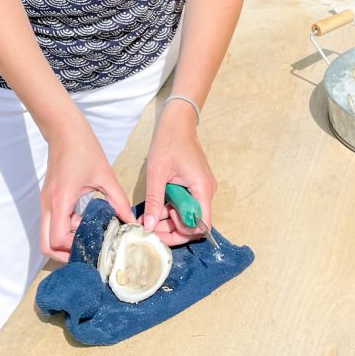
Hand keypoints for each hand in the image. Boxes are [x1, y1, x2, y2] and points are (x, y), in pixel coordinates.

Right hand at [39, 115, 134, 261]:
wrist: (64, 129)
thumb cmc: (83, 148)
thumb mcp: (105, 175)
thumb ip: (118, 200)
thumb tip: (130, 220)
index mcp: (61, 200)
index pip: (56, 239)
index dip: (72, 249)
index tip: (92, 247)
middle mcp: (49, 204)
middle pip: (45, 244)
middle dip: (63, 253)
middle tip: (86, 252)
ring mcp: (46, 201)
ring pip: (47, 235)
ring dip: (64, 241)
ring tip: (89, 236)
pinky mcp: (48, 198)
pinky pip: (51, 222)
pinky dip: (64, 229)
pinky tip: (84, 222)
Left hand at [142, 104, 216, 245]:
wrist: (177, 122)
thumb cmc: (168, 142)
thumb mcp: (157, 173)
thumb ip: (154, 201)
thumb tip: (148, 227)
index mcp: (202, 188)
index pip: (200, 225)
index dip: (181, 233)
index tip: (160, 230)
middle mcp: (206, 191)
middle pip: (193, 223)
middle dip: (171, 229)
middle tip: (149, 227)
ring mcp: (202, 188)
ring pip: (188, 215)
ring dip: (169, 220)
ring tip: (148, 216)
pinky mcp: (195, 185)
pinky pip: (186, 205)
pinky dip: (171, 209)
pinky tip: (155, 207)